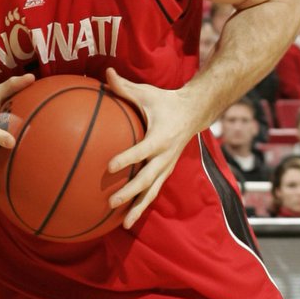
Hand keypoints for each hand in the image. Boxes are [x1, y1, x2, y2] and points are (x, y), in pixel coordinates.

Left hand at [105, 68, 201, 228]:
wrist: (194, 112)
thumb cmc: (165, 101)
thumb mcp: (147, 92)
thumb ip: (124, 87)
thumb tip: (105, 74)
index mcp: (160, 137)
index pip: (142, 151)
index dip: (127, 158)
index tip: (110, 166)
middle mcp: (166, 156)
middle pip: (147, 179)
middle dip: (130, 193)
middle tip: (110, 202)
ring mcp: (167, 166)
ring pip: (153, 192)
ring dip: (139, 208)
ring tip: (124, 224)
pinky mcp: (166, 171)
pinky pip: (154, 190)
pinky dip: (142, 204)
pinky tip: (128, 217)